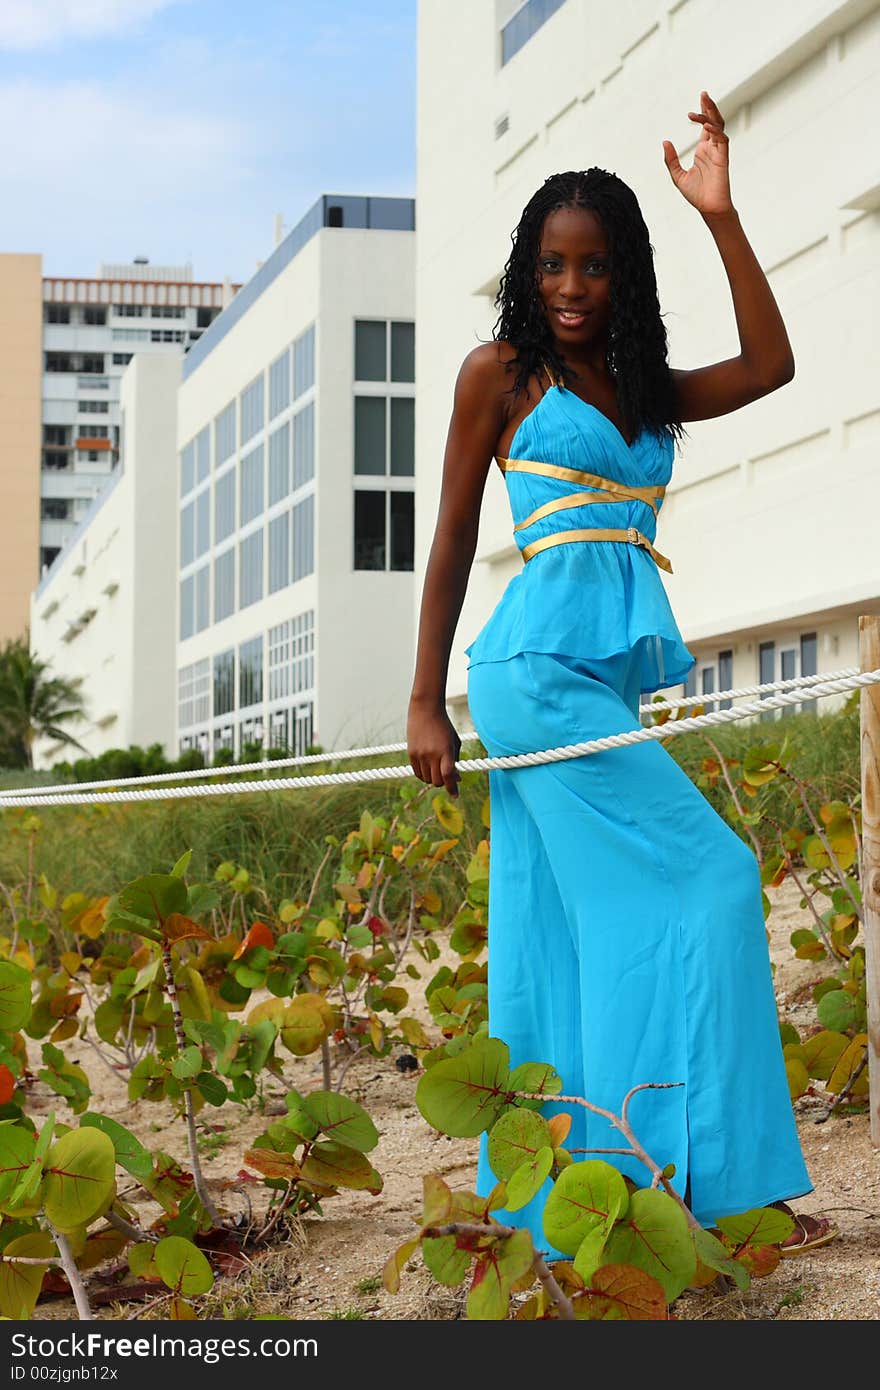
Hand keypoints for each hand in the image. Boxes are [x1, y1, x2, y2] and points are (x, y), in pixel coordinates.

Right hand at [407, 699, 461, 798]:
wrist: (425, 710)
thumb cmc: (444, 726)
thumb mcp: (454, 742)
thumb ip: (455, 760)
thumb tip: (456, 779)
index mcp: (446, 751)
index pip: (448, 775)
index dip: (452, 788)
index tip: (455, 795)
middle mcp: (432, 754)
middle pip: (437, 781)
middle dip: (443, 783)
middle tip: (446, 777)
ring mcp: (420, 755)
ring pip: (426, 779)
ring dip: (433, 778)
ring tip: (436, 770)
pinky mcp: (411, 754)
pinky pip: (417, 773)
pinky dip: (423, 775)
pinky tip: (427, 769)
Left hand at [663, 91, 733, 217]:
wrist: (708, 209)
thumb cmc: (696, 195)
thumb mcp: (677, 175)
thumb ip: (671, 159)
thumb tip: (665, 142)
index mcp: (703, 150)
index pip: (705, 126)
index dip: (703, 112)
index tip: (699, 100)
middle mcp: (712, 148)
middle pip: (713, 121)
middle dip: (709, 107)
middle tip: (703, 94)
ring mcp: (719, 152)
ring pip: (719, 126)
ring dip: (712, 114)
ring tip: (705, 101)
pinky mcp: (723, 158)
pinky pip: (722, 140)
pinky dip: (715, 131)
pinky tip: (707, 126)